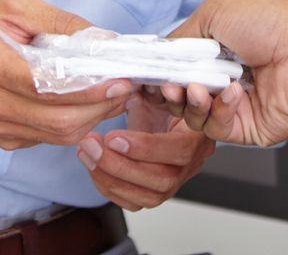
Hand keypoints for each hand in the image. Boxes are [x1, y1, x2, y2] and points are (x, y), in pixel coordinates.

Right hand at [0, 0, 131, 150]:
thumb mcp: (20, 5)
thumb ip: (64, 24)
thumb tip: (107, 42)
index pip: (49, 87)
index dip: (90, 88)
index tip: (120, 79)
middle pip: (58, 119)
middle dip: (100, 106)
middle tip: (126, 87)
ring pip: (58, 135)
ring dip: (93, 117)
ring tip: (113, 94)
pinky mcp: (1, 137)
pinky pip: (47, 138)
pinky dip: (73, 123)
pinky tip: (85, 103)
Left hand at [76, 95, 215, 210]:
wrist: (160, 113)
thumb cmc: (161, 100)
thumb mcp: (159, 87)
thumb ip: (156, 88)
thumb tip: (145, 83)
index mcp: (200, 136)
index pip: (179, 150)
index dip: (146, 147)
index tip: (114, 137)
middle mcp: (192, 165)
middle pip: (162, 179)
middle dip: (121, 165)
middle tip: (93, 146)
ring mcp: (175, 183)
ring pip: (147, 196)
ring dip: (110, 177)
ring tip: (87, 153)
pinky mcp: (156, 193)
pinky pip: (134, 202)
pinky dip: (109, 188)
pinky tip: (92, 167)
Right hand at [156, 0, 287, 146]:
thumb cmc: (271, 25)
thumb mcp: (215, 13)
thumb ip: (181, 36)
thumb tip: (160, 54)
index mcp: (212, 52)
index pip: (173, 70)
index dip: (157, 75)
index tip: (142, 77)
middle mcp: (220, 79)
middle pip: (177, 97)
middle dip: (168, 92)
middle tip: (169, 86)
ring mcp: (232, 106)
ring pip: (192, 117)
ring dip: (191, 103)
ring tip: (199, 88)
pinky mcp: (245, 128)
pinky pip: (217, 129)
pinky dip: (219, 111)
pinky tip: (233, 94)